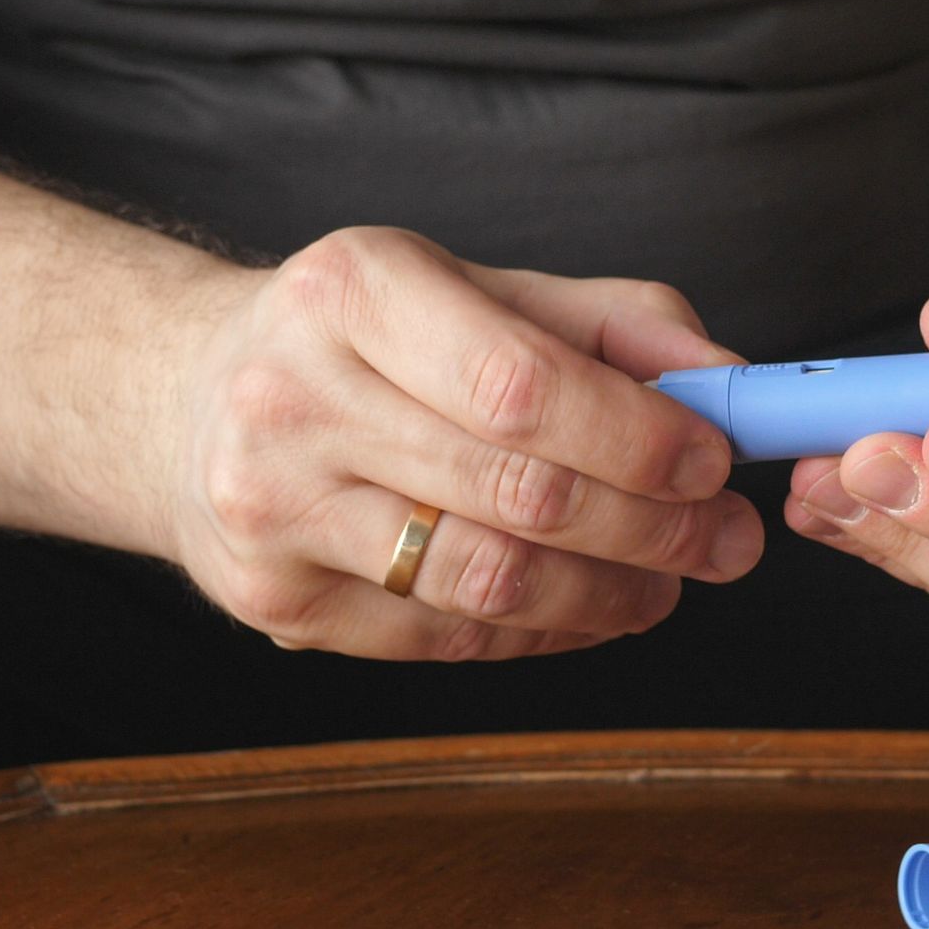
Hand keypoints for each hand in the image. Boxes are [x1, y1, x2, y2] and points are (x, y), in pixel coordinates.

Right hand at [168, 226, 760, 659]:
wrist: (194, 399)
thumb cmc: (378, 340)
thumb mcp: (487, 291)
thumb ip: (620, 328)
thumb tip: (734, 387)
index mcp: (355, 290)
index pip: (522, 384)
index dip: (637, 438)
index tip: (716, 464)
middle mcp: (295, 396)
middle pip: (518, 492)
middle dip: (653, 528)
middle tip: (727, 541)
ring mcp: (273, 509)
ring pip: (488, 582)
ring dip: (610, 594)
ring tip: (669, 583)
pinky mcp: (275, 600)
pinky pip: (446, 638)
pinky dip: (543, 631)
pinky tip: (588, 607)